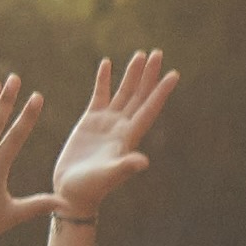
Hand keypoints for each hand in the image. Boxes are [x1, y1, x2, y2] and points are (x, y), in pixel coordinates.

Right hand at [49, 50, 176, 226]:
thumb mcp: (107, 176)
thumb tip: (143, 162)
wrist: (72, 192)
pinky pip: (99, 95)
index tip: (174, 74)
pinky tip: (107, 63)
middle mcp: (122, 126)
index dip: (161, 91)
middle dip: (149, 74)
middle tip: (158, 53)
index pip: (149, 109)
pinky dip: (103, 79)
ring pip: (123, 92)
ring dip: (132, 74)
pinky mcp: (89, 121)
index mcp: (129, 136)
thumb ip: (124, 167)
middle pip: (140, 95)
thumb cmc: (90, 188)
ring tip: (140, 54)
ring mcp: (106, 122)